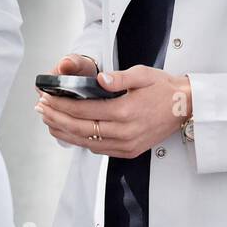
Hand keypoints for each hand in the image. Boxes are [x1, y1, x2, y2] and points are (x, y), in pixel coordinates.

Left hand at [36, 65, 190, 158]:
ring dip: (64, 132)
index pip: (83, 110)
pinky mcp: (129, 151)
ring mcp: (126, 145)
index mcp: (125, 111)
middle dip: (56, 118)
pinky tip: (71, 132)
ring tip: (49, 121)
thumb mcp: (142, 74)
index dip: (62, 105)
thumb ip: (119, 78)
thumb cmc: (163, 88)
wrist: (185, 107)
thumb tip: (99, 80)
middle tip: (41, 109)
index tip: (47, 98)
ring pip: (86, 142)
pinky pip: (98, 149)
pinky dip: (80, 141)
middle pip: (80, 128)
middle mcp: (123, 132)